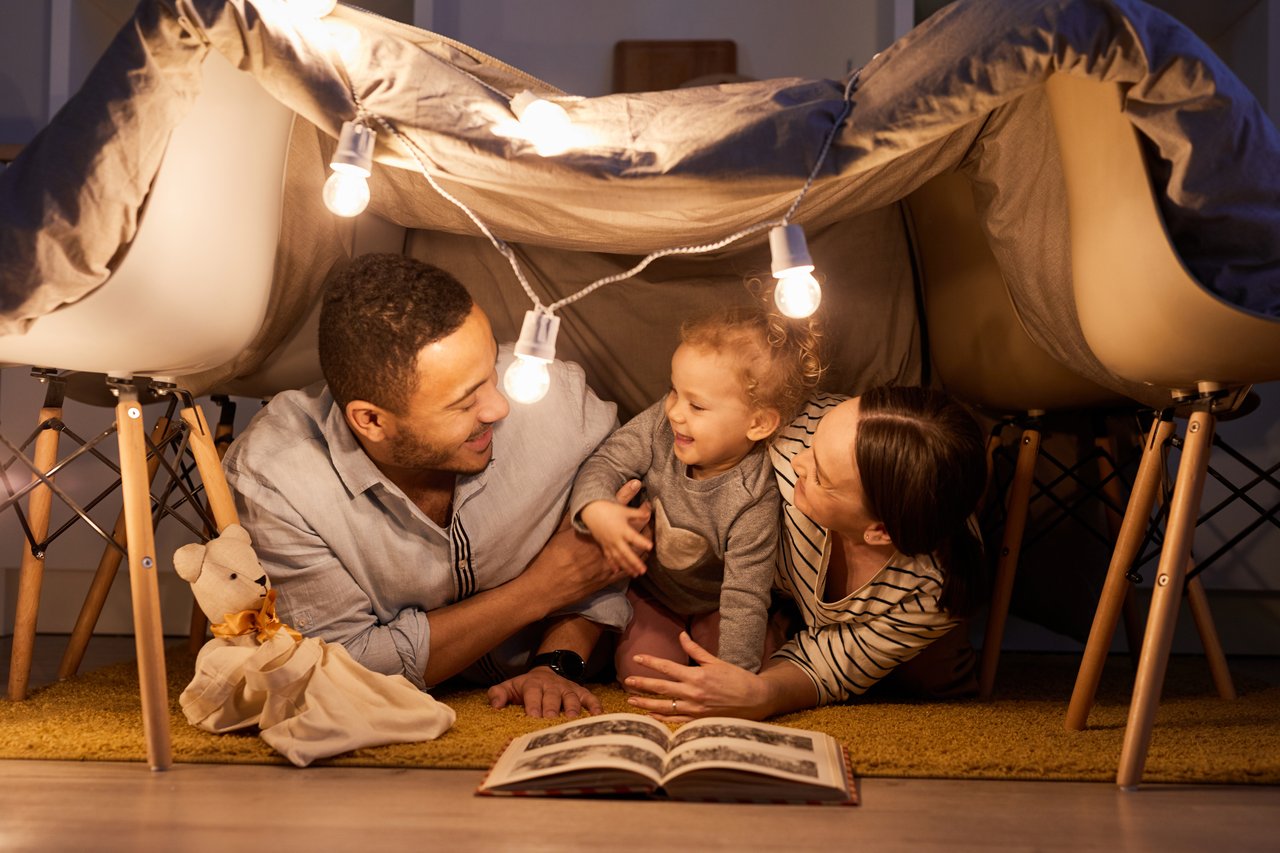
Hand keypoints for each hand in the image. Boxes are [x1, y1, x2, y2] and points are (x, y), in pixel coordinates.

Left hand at [487, 666, 602, 718]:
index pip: (532, 693)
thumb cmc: (525, 687)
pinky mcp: (580, 692)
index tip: (533, 717)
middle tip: (551, 721)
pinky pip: (589, 697)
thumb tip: (495, 706)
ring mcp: (567, 688)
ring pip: (570, 697)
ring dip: (572, 708)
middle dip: (552, 708)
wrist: (547, 672)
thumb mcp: (509, 686)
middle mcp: (551, 685)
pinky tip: (597, 716)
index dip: (533, 705)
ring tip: (572, 721)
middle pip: (552, 696)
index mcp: (532, 684)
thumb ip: (498, 694)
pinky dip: (594, 705)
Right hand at [581, 496, 651, 576]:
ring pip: (618, 558)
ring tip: (635, 574)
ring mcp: (609, 544)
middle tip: (643, 570)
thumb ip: (637, 513)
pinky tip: (617, 571)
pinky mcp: (604, 546)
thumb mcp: (624, 510)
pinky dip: (612, 564)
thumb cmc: (609, 510)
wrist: (591, 512)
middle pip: (626, 553)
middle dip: (635, 562)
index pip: (634, 537)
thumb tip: (649, 513)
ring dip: (626, 567)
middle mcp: (616, 539)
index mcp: (622, 529)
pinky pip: (608, 557)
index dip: (642, 542)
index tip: (650, 547)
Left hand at [622, 632, 772, 721]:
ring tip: (631, 700)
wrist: (755, 700)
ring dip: (646, 703)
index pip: (667, 668)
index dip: (650, 662)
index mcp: (696, 676)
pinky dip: (661, 718)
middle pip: (661, 688)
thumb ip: (696, 650)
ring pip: (664, 706)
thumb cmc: (737, 678)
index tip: (637, 658)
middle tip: (626, 681)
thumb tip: (681, 635)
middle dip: (642, 684)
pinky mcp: (698, 720)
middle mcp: (692, 693)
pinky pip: (675, 720)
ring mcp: (694, 709)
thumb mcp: (716, 661)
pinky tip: (650, 715)